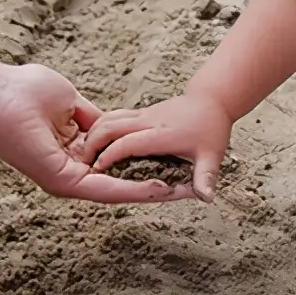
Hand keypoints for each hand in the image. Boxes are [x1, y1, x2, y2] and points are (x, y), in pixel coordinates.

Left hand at [0, 62, 192, 202]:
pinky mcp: (62, 182)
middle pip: (121, 184)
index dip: (145, 166)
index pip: (116, 166)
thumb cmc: (24, 90)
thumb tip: (108, 124)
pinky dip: (133, 191)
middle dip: (156, 187)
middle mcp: (70, 172)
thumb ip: (92, 119)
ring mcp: (66, 180)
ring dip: (151, 194)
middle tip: (191, 191)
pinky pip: (104, 190)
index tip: (175, 166)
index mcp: (71, 154)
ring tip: (184, 194)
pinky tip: (159, 190)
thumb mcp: (71, 103)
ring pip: (117, 191)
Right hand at [81, 92, 232, 201]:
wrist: (213, 97)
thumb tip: (207, 197)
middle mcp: (147, 122)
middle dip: (92, 145)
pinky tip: (95, 145)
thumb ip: (206, 176)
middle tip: (82, 166)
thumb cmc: (212, 127)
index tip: (97, 169)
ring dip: (92, 136)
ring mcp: (141, 115)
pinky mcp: (139, 113)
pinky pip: (112, 118)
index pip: (128, 143)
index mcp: (160, 134)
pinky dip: (99, 130)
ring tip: (83, 158)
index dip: (110, 156)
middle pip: (110, 127)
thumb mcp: (212, 155)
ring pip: (107, 120)